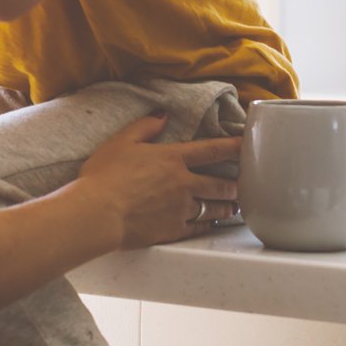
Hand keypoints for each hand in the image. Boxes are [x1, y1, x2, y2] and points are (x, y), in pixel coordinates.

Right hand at [76, 113, 241, 248]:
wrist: (98, 213)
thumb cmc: (105, 176)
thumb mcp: (121, 142)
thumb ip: (145, 127)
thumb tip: (162, 115)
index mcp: (172, 159)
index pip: (211, 150)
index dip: (233, 146)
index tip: (246, 144)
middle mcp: (183, 184)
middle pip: (219, 184)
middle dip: (234, 185)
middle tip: (241, 185)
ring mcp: (181, 209)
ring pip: (213, 208)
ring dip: (225, 206)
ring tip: (233, 207)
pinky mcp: (173, 230)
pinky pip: (198, 227)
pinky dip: (207, 225)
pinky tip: (210, 224)